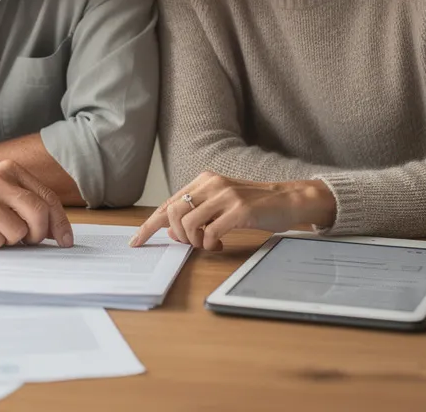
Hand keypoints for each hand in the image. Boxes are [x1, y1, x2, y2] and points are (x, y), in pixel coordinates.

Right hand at [0, 161, 73, 248]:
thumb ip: (26, 201)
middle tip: (29, 240)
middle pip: (38, 214)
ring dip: (10, 240)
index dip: (60, 223)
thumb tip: (56, 230)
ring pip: (18, 232)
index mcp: (11, 170)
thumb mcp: (0, 186)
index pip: (47, 198)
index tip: (66, 241)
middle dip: (39, 234)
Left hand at [129, 172, 336, 251]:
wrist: (289, 199)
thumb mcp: (222, 202)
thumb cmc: (254, 205)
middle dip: (176, 235)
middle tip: (190, 244)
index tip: (137, 241)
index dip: (149, 224)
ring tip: (208, 244)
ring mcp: (226, 195)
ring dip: (194, 241)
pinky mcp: (240, 209)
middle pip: (173, 212)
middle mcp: (212, 184)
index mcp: (204, 180)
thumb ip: (199, 211)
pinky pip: (210, 233)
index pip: (168, 203)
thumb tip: (172, 231)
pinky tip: (221, 245)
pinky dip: (210, 245)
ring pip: (188, 223)